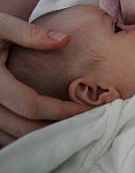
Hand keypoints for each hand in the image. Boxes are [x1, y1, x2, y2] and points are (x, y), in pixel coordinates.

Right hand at [0, 13, 89, 146]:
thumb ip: (30, 32)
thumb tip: (65, 40)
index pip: (31, 105)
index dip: (61, 111)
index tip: (86, 110)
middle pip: (22, 129)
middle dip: (54, 130)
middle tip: (84, 127)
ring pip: (9, 139)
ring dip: (38, 139)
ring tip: (68, 133)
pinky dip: (19, 139)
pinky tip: (41, 134)